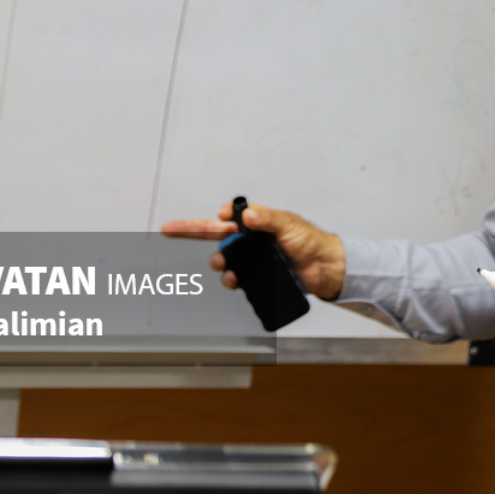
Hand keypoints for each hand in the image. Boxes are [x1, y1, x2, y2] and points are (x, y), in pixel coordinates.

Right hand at [161, 203, 346, 299]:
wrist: (322, 268)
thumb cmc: (310, 241)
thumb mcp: (289, 224)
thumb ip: (268, 218)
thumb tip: (248, 214)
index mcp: (257, 221)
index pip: (231, 214)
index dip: (220, 214)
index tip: (220, 215)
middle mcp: (250, 238)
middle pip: (214, 234)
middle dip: (190, 231)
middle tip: (172, 231)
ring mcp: (251, 257)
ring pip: (224, 257)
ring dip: (218, 260)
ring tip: (221, 264)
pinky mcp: (255, 274)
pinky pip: (236, 276)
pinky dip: (230, 278)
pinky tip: (233, 279)